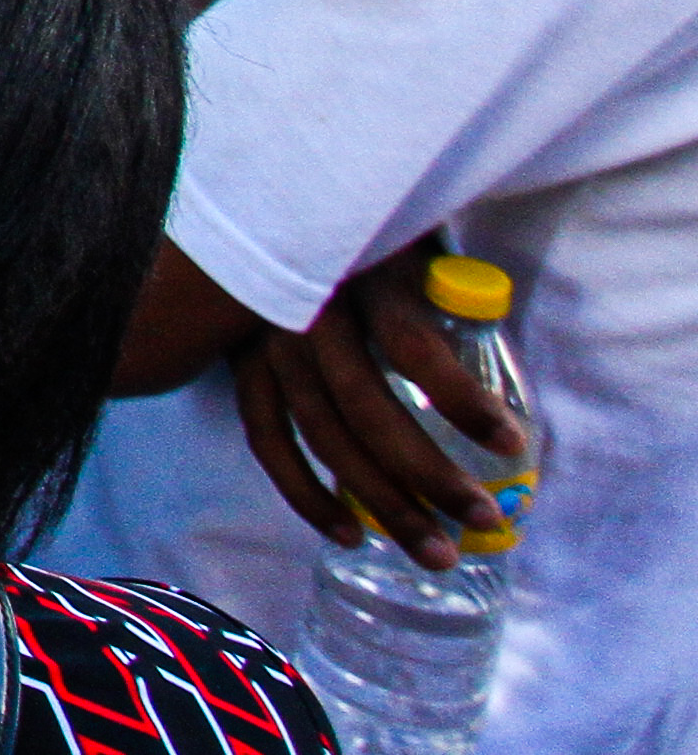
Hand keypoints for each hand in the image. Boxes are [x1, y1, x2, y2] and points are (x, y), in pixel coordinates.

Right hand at [234, 246, 520, 564]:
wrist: (273, 204)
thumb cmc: (369, 231)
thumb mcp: (409, 242)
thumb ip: (445, 293)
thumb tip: (504, 361)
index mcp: (355, 276)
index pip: (409, 346)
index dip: (460, 399)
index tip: (511, 443)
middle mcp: (304, 312)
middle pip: (366, 410)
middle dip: (428, 476)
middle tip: (481, 521)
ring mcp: (266, 342)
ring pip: (321, 436)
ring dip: (380, 502)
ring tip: (434, 551)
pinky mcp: (242, 364)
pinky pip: (267, 439)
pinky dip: (304, 492)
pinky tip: (348, 533)